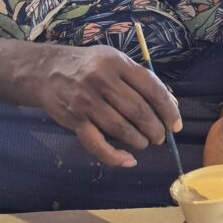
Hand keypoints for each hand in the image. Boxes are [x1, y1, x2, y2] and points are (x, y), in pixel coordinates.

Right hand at [37, 44, 180, 167]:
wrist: (46, 70)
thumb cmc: (88, 65)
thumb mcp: (115, 61)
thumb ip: (141, 79)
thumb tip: (171, 104)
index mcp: (117, 63)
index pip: (151, 88)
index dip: (168, 110)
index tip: (176, 125)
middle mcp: (102, 80)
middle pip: (138, 111)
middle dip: (155, 129)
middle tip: (159, 137)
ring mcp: (86, 101)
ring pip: (121, 129)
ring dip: (138, 141)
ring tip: (143, 143)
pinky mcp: (74, 119)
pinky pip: (97, 145)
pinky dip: (115, 157)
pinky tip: (128, 161)